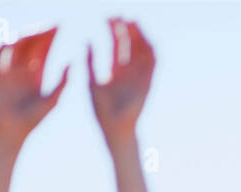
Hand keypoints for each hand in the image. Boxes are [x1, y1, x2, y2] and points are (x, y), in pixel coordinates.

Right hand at [0, 28, 68, 145]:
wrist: (12, 130)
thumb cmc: (34, 119)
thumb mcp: (52, 101)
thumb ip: (62, 83)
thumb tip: (72, 64)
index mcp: (37, 74)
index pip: (44, 50)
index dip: (51, 37)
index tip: (60, 26)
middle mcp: (23, 69)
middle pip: (32, 44)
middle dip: (40, 32)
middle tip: (50, 24)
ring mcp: (9, 70)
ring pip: (16, 46)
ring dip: (24, 36)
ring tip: (35, 29)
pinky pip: (0, 55)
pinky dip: (5, 45)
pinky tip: (14, 38)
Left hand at [88, 18, 154, 144]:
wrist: (115, 127)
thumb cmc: (101, 110)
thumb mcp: (91, 81)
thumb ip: (90, 62)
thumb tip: (87, 40)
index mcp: (116, 71)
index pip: (118, 45)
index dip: (115, 30)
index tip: (110, 17)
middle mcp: (130, 72)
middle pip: (132, 44)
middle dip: (128, 29)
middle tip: (121, 15)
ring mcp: (140, 76)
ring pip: (143, 51)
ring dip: (140, 36)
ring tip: (132, 22)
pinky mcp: (148, 83)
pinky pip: (153, 64)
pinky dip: (151, 50)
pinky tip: (144, 38)